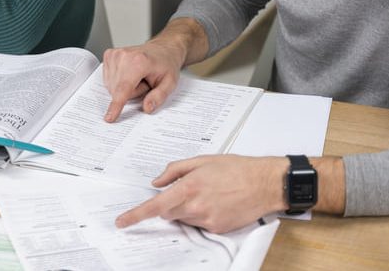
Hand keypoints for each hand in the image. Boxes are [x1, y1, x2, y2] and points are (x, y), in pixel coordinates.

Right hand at [101, 39, 184, 122]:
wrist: (162, 49)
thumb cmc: (165, 64)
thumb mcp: (170, 83)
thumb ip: (158, 97)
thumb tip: (147, 108)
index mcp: (138, 61)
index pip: (123, 89)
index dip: (116, 105)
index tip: (109, 117)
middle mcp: (123, 56)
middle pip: (118, 90)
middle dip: (131, 93)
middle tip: (145, 82)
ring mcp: (115, 54)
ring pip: (111, 86)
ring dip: (124, 87)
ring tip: (138, 77)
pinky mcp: (109, 55)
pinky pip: (108, 80)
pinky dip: (119, 81)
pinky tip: (129, 73)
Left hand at [115, 155, 288, 233]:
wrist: (265, 183)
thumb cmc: (237, 168)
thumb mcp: (202, 160)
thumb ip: (175, 170)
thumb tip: (157, 181)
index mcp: (189, 187)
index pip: (155, 206)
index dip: (136, 215)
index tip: (122, 221)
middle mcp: (195, 206)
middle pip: (168, 213)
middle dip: (171, 203)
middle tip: (189, 189)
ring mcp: (206, 220)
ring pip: (184, 218)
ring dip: (187, 208)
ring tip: (210, 193)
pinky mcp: (217, 228)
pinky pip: (199, 224)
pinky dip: (202, 214)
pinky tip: (218, 202)